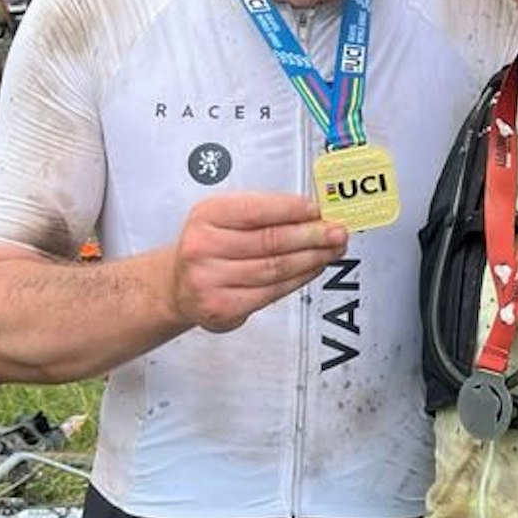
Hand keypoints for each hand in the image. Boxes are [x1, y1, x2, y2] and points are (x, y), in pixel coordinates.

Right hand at [171, 193, 349, 332]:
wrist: (179, 284)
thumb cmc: (210, 246)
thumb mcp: (226, 216)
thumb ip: (265, 212)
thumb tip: (313, 214)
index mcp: (206, 216)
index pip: (258, 210)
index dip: (293, 210)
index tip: (319, 210)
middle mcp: (203, 247)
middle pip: (271, 241)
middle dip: (312, 236)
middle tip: (337, 232)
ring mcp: (210, 280)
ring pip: (275, 268)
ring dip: (311, 258)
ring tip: (331, 250)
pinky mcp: (222, 307)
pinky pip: (271, 292)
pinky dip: (298, 279)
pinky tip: (312, 269)